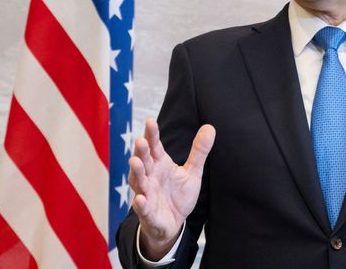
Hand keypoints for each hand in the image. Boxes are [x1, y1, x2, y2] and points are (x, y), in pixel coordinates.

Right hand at [128, 118, 215, 259]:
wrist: (174, 223)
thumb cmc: (178, 195)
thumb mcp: (192, 172)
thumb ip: (199, 151)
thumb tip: (210, 127)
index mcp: (160, 165)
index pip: (154, 147)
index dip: (152, 135)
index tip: (150, 121)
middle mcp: (150, 177)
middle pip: (144, 162)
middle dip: (141, 151)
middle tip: (140, 140)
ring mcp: (147, 194)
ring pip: (138, 182)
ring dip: (136, 173)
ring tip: (135, 162)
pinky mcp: (148, 214)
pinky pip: (143, 208)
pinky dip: (141, 204)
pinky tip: (140, 199)